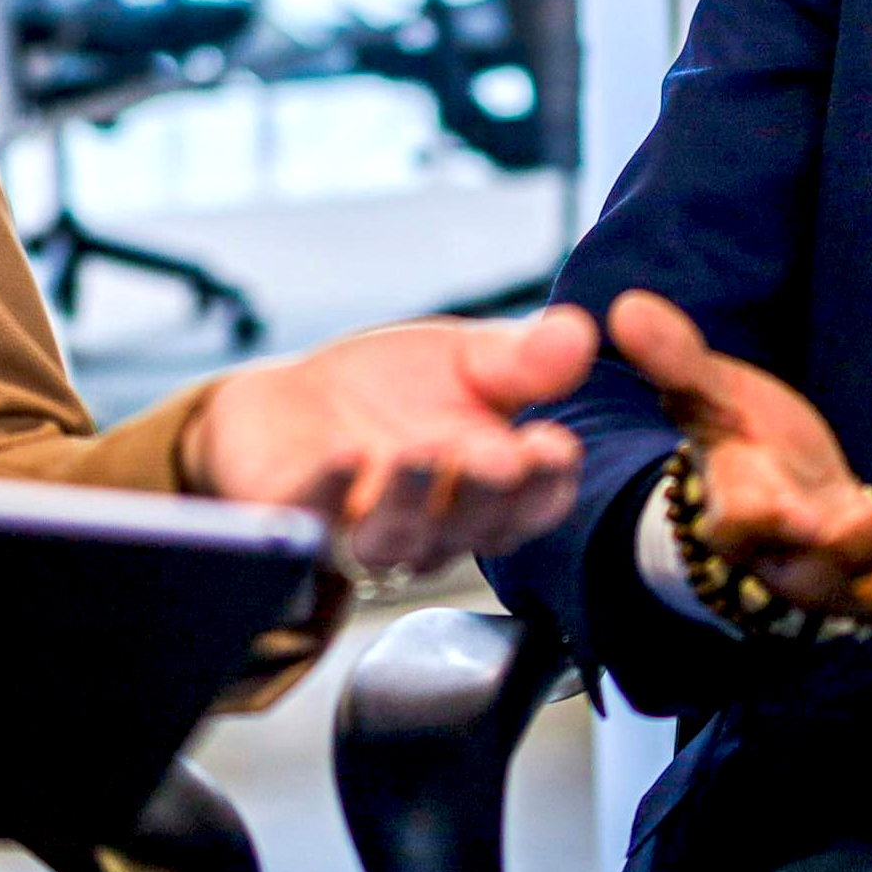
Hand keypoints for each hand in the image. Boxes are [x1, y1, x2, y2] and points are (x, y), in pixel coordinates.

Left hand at [181, 306, 597, 574]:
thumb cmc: (396, 390)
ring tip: (420, 452)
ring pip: (398, 538)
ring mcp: (367, 533)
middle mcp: (439, 526)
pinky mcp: (299, 522)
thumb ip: (521, 358)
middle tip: (494, 459)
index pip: (535, 503)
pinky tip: (346, 454)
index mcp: (493, 491)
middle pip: (473, 528)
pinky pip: (315, 518)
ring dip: (412, 499)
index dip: (548, 483)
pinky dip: (331, 489)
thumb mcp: (466, 358)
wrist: (294, 403)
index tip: (554, 447)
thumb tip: (576, 332)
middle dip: (485, 494)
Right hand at [608, 290, 871, 626]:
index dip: (772, 524)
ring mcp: (865, 589)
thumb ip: (679, 360)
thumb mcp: (711, 399)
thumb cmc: (745, 448)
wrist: (779, 513)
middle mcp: (804, 571)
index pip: (751, 530)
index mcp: (744, 523)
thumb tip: (624, 309)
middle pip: (841, 574)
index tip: (795, 512)